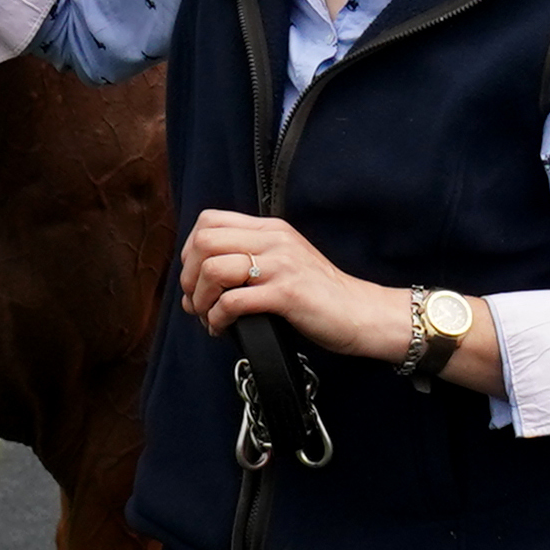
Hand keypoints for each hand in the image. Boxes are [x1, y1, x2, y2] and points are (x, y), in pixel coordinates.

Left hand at [179, 210, 408, 364]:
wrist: (361, 312)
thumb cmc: (320, 294)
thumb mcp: (285, 261)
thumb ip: (252, 256)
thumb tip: (202, 274)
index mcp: (270, 229)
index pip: (209, 221)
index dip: (189, 249)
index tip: (192, 276)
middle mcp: (274, 240)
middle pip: (204, 242)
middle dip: (188, 276)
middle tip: (194, 301)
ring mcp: (281, 265)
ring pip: (213, 269)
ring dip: (200, 300)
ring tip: (207, 317)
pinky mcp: (287, 294)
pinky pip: (233, 301)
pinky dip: (217, 318)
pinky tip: (222, 328)